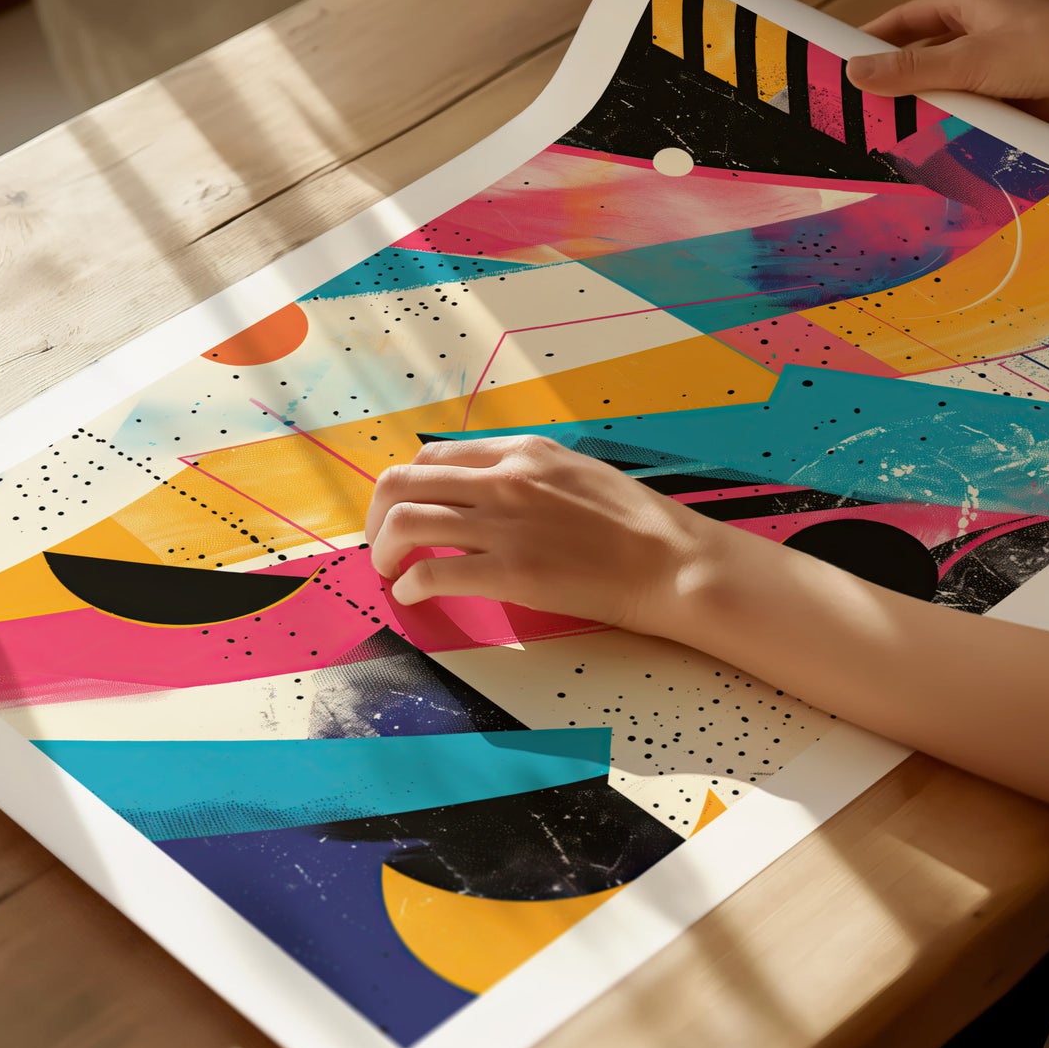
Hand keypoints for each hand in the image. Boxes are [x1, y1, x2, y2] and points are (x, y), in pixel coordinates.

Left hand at [364, 436, 719, 632]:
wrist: (670, 561)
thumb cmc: (633, 523)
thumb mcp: (574, 471)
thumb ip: (526, 474)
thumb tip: (485, 489)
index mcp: (520, 452)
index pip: (433, 456)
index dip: (408, 486)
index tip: (405, 511)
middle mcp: (504, 479)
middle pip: (403, 482)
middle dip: (378, 515)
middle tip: (381, 544)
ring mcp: (504, 525)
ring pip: (405, 522)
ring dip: (384, 550)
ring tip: (389, 571)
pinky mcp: (510, 572)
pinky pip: (432, 571)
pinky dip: (409, 585)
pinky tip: (413, 595)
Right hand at [846, 0, 1048, 122]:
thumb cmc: (1047, 48)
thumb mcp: (968, 60)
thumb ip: (911, 69)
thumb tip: (855, 72)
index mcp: (970, 5)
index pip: (907, 17)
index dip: (874, 36)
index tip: (843, 57)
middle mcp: (983, 30)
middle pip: (924, 52)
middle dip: (896, 77)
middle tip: (862, 102)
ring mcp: (999, 62)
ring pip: (948, 83)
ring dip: (927, 103)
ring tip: (893, 129)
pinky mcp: (1015, 92)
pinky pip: (972, 106)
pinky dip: (955, 120)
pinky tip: (938, 140)